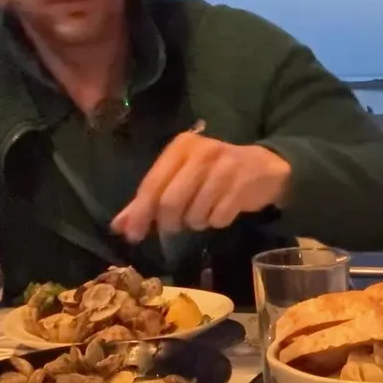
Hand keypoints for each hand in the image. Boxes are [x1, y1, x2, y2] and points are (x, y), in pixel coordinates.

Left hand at [110, 132, 292, 242]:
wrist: (264, 167)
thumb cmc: (214, 173)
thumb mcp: (181, 178)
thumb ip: (148, 201)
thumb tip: (118, 227)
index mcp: (181, 147)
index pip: (152, 184)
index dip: (140, 213)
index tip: (132, 236)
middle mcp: (202, 152)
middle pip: (171, 202)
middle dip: (169, 222)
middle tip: (174, 228)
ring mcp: (224, 168)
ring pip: (195, 213)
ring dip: (196, 222)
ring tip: (204, 212)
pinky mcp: (242, 185)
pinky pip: (218, 218)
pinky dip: (216, 222)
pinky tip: (222, 210)